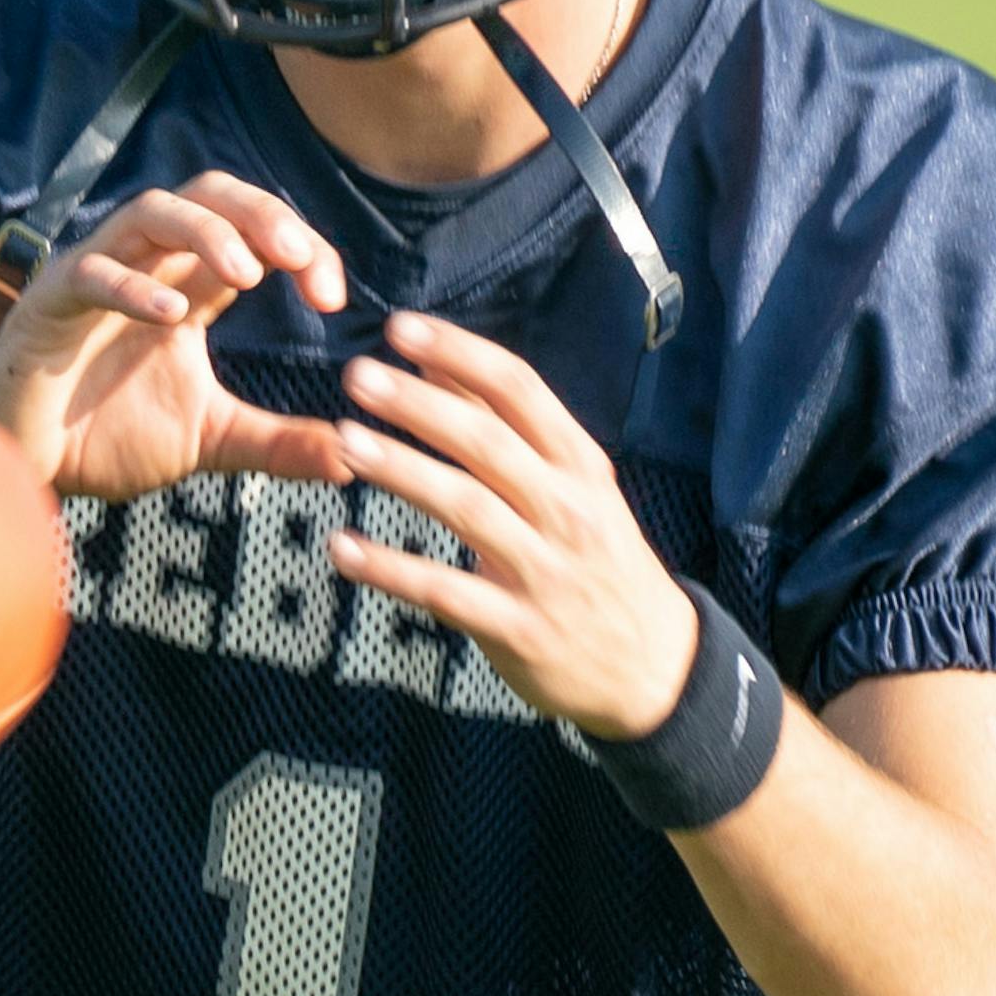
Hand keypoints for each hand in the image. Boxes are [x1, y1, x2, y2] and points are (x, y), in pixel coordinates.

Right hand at [0, 171, 349, 500]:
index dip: (301, 247)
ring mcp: (96, 276)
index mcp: (186, 285)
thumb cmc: (105, 439)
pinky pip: (91, 273)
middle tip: (299, 258)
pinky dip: (131, 287)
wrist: (25, 468)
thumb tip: (353, 460)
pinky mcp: (51, 304)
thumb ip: (278, 444)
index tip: (332, 298)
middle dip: (259, 214)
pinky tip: (170, 313)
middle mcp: (146, 266)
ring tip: (249, 273)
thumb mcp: (212, 441)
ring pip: (152, 212)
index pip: (251, 232)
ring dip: (205, 232)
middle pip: (207, 194)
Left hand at [328, 310, 697, 739]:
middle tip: (358, 375)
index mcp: (580, 466)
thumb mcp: (573, 489)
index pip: (520, 391)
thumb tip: (437, 365)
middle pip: (487, 443)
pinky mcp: (517, 628)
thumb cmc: (599, 561)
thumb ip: (507, 431)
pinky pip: (443, 592)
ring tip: (343, 441)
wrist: (654, 668)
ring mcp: (544, 570)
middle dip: (420, 404)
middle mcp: (567, 510)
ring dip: (401, 470)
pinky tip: (341, 547)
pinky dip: (390, 569)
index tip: (400, 328)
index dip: (459, 354)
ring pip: (466, 507)